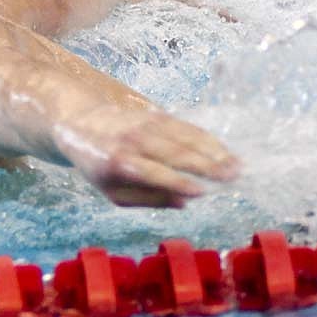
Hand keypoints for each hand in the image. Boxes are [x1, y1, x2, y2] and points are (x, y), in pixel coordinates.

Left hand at [53, 104, 240, 207]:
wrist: (80, 123)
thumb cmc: (99, 166)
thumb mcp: (114, 192)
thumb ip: (148, 199)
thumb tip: (185, 201)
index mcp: (119, 163)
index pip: (153, 173)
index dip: (178, 182)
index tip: (203, 192)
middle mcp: (133, 141)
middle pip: (175, 152)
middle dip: (206, 165)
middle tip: (233, 177)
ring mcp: (145, 124)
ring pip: (184, 136)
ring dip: (214, 150)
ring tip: (236, 166)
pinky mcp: (154, 114)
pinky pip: (185, 125)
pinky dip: (206, 138)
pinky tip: (223, 150)